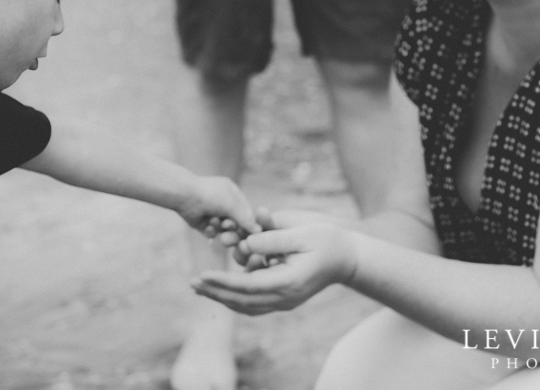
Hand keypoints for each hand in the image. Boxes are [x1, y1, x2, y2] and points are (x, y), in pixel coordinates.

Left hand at [177, 175, 260, 237]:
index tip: (251, 232)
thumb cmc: (211, 195)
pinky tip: (207, 225)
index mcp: (233, 194)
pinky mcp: (203, 224)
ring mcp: (213, 214)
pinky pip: (212, 233)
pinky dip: (211, 230)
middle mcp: (224, 204)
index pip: (246, 212)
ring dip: (221, 229)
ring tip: (215, 223)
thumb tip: (259, 231)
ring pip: (224, 230)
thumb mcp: (232, 205)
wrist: (185, 196)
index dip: (248, 222)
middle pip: (236, 223)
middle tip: (228, 228)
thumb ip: (246, 218)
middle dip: (233, 227)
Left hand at [191, 220, 356, 314]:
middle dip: (215, 292)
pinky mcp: (284, 297)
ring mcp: (284, 300)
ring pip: (246, 306)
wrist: (347, 257)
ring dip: (222, 296)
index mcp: (288, 282)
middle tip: (192, 283)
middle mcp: (284, 296)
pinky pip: (255, 303)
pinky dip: (236, 298)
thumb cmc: (327, 240)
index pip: (247, 287)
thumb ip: (271, 239)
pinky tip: (221, 289)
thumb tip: (245, 245)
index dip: (222, 282)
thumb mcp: (301, 233)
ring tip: (201, 287)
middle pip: (242, 301)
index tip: (201, 276)